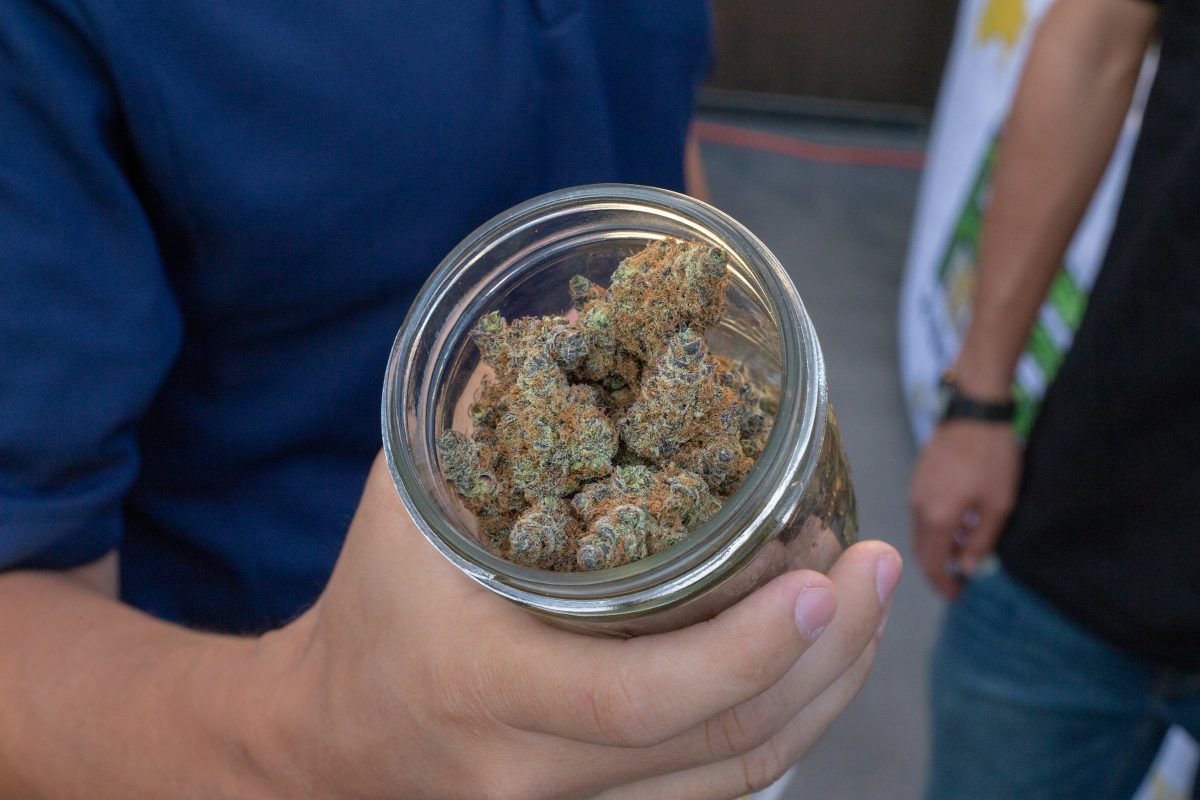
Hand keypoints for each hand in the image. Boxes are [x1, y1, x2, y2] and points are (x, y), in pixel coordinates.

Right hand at [249, 454, 900, 799]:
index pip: (643, 696)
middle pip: (723, 744)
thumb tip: (568, 325)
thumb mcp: (407, 505)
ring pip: (738, 775)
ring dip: (824, 688)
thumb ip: (486, 418)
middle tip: (877, 569)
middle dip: (826, 655)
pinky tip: (813, 656)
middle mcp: (535, 772)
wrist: (332, 740)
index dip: (749, 646)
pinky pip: (715, 787)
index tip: (822, 574)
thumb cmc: (372, 607)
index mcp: (487, 689)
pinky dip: (783, 720)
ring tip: (866, 603)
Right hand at [909, 420, 1020, 597]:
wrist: (974, 411)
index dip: (943, 585)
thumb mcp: (998, 504)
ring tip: (968, 547)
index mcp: (937, 517)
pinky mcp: (919, 478)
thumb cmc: (992, 458)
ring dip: (941, 546)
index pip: (931, 564)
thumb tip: (966, 569)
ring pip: (922, 531)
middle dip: (940, 568)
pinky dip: (938, 526)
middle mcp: (918, 507)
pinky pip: (924, 513)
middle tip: (961, 580)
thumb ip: (981, 541)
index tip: (958, 596)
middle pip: (922, 550)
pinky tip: (962, 520)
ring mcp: (915, 490)